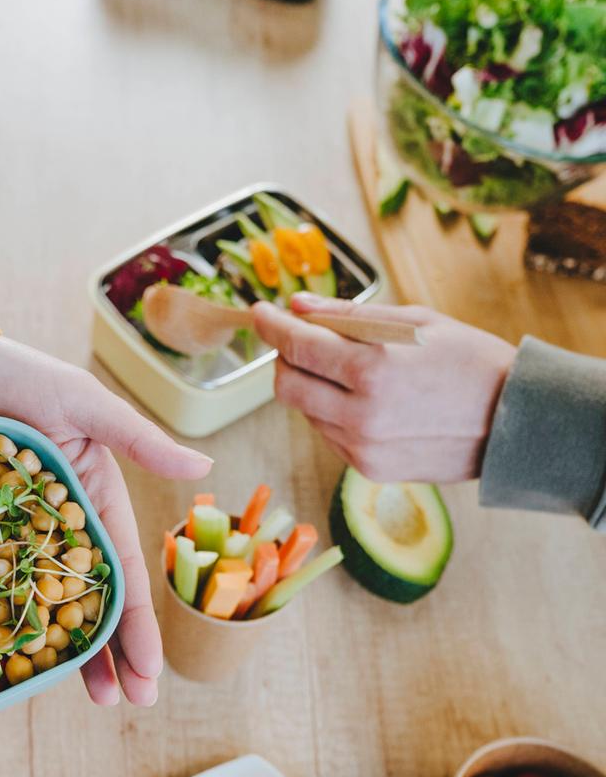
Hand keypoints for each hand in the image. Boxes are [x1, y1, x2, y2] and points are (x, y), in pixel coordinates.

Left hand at [0, 328, 212, 705]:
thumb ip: (136, 438)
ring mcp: (9, 539)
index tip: (152, 673)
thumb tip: (204, 462)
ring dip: (53, 650)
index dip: (140, 625)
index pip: (124, 573)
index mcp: (92, 501)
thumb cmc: (14, 375)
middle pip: (85, 602)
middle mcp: (55, 529)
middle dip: (107, 654)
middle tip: (124, 705)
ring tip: (64, 693)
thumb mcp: (81, 403)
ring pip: (36, 605)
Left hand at [253, 295, 514, 482]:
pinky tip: (364, 400)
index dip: (270, 328)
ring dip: (311, 387)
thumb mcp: (414, 322)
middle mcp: (360, 415)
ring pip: (305, 412)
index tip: (259, 314)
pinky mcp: (368, 469)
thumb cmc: (470, 361)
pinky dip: (331, 413)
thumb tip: (297, 307)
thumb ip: (347, 316)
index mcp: (372, 370)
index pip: (296, 346)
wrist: (517, 422)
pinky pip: (328, 435)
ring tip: (347, 370)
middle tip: (300, 341)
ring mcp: (361, 447)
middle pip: (286, 386)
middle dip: (284, 359)